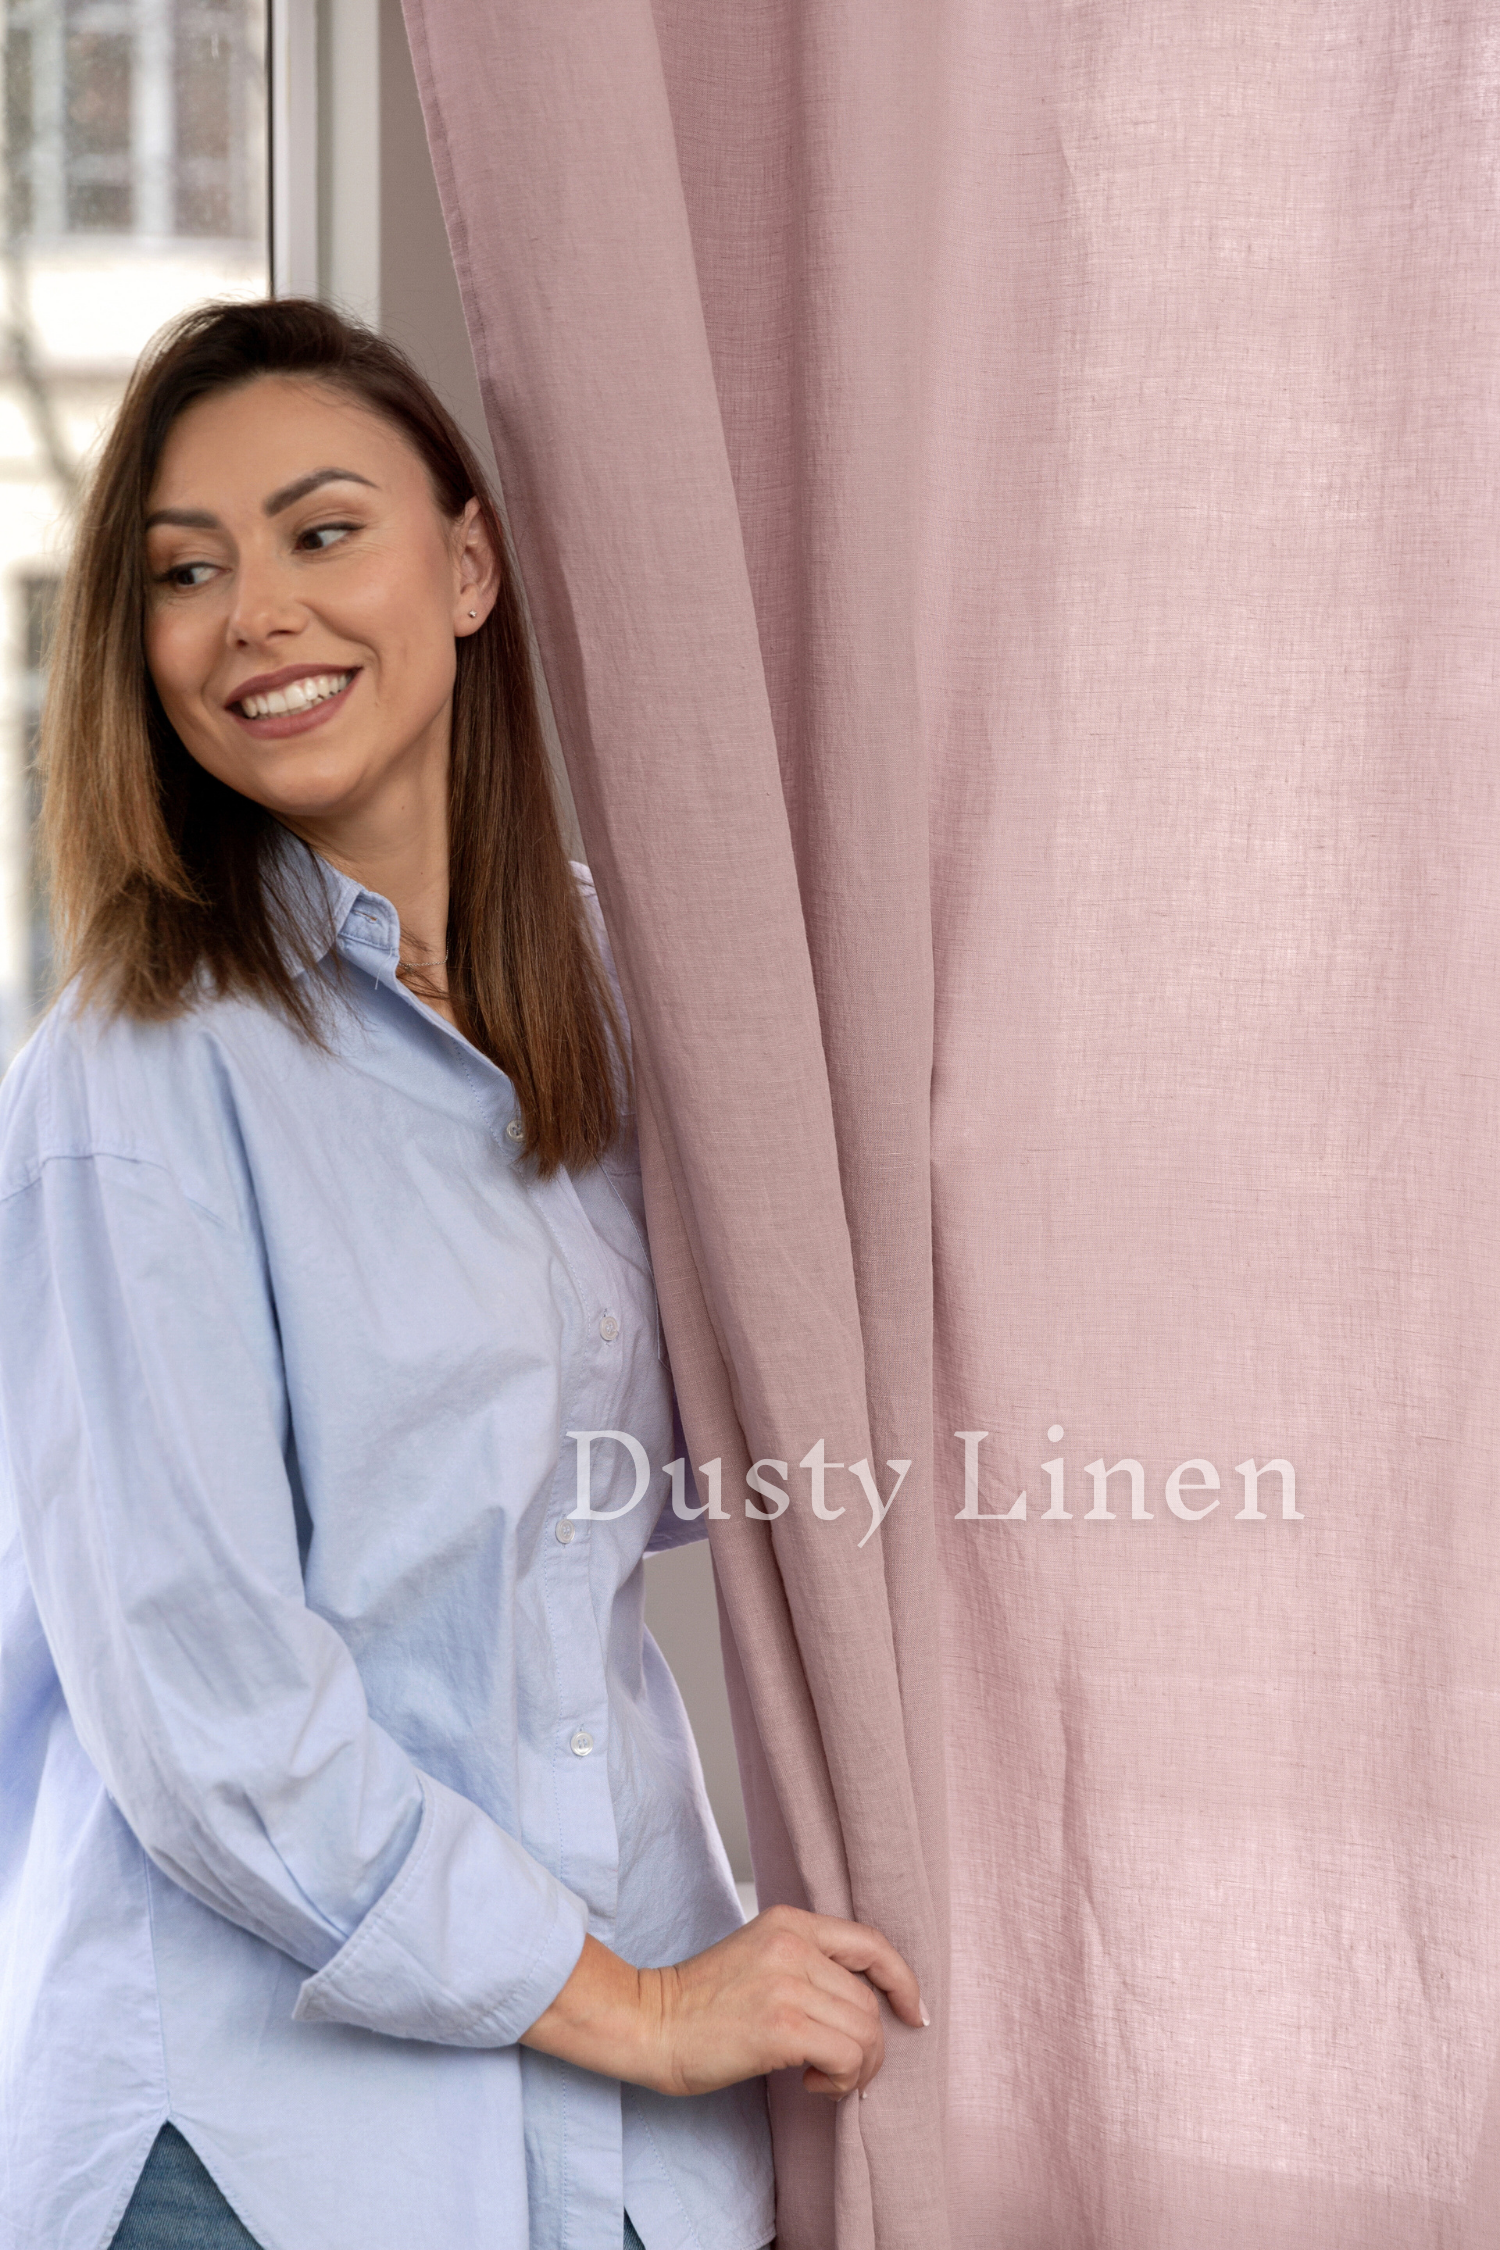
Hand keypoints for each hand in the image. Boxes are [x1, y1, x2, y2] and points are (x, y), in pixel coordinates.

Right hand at [519, 1903, 926, 2099]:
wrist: (648, 2022)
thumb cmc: (699, 2002)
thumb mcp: (758, 1957)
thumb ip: (806, 1963)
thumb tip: (862, 2003)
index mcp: (790, 1922)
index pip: (872, 1943)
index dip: (903, 1981)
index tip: (913, 2014)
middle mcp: (794, 1944)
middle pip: (871, 2001)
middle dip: (870, 2047)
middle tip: (841, 2071)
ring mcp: (787, 1983)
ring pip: (866, 2031)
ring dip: (856, 2068)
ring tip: (823, 2077)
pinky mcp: (781, 2026)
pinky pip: (847, 2056)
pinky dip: (842, 2079)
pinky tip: (812, 2083)